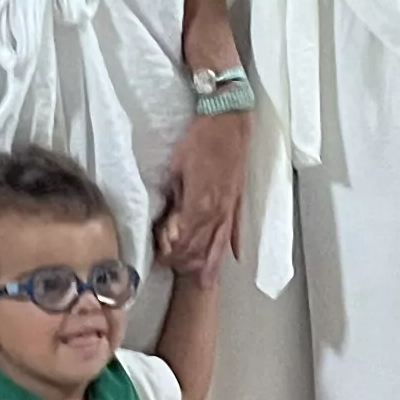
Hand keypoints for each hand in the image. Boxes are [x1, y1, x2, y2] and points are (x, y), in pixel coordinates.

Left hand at [154, 108, 248, 274]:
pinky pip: (236, 227)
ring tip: (203, 280)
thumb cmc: (199, 138)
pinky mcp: (238, 199)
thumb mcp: (176, 167)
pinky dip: (233, 244)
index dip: (171, 254)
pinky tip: (234, 258)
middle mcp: (217, 211)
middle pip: (202, 247)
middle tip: (173, 269)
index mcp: (199, 204)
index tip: (161, 259)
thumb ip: (173, 197)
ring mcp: (230, 206)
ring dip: (209, 262)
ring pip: (220, 243)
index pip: (184, 241)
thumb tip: (169, 218)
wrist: (229, 120)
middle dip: (186, 261)